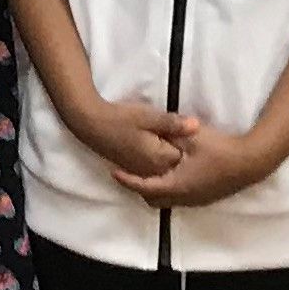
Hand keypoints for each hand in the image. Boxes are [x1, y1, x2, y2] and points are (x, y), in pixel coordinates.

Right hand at [64, 95, 188, 182]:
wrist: (91, 124)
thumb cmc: (121, 119)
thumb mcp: (150, 117)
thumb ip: (173, 124)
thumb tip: (197, 126)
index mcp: (159, 159)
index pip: (184, 158)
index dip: (190, 145)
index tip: (193, 134)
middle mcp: (151, 171)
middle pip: (175, 167)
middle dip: (182, 155)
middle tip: (184, 138)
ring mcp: (141, 172)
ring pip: (164, 170)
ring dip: (169, 159)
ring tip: (169, 142)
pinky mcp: (132, 169)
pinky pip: (152, 171)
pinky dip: (158, 162)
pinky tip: (156, 148)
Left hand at [111, 120, 274, 209]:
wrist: (250, 163)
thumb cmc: (220, 150)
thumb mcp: (192, 137)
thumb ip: (171, 134)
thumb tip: (154, 130)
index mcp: (177, 185)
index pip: (144, 186)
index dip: (127, 180)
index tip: (114, 172)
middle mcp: (184, 197)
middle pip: (152, 199)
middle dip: (139, 187)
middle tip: (129, 172)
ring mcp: (196, 200)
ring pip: (166, 200)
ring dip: (154, 188)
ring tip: (147, 171)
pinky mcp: (205, 197)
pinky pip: (178, 198)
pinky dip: (168, 189)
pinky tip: (171, 173)